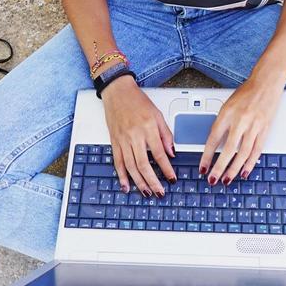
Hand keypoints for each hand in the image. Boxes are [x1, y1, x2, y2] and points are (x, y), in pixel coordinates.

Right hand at [101, 76, 176, 195]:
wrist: (118, 92)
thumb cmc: (138, 101)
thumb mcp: (157, 114)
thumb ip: (166, 134)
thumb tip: (172, 153)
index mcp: (148, 128)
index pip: (159, 154)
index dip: (166, 169)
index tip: (172, 178)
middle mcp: (134, 135)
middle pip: (143, 164)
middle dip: (152, 181)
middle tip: (160, 192)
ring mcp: (122, 140)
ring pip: (130, 166)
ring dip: (139, 182)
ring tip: (147, 192)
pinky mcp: (114, 142)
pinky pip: (117, 162)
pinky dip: (121, 176)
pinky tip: (126, 186)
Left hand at [198, 73, 285, 183]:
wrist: (266, 83)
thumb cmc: (245, 94)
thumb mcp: (227, 106)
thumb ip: (221, 124)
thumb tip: (215, 146)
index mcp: (227, 113)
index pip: (213, 139)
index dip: (207, 156)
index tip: (202, 168)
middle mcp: (240, 120)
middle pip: (228, 150)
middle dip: (219, 168)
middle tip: (213, 180)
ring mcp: (254, 126)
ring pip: (243, 153)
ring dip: (234, 169)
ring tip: (227, 179)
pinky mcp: (265, 129)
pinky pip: (257, 150)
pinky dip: (250, 163)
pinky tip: (244, 172)